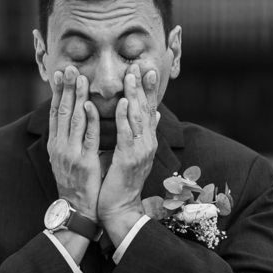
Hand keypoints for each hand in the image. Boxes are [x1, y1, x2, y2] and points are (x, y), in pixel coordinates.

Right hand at [48, 65, 101, 220]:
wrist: (78, 209)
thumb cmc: (77, 184)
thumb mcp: (68, 159)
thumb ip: (71, 140)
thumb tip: (76, 120)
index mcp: (56, 144)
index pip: (56, 112)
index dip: (58, 92)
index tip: (60, 74)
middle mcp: (60, 146)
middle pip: (62, 111)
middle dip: (66, 88)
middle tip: (70, 67)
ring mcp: (71, 153)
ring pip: (74, 120)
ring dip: (77, 97)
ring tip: (81, 78)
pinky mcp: (84, 162)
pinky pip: (89, 136)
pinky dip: (91, 119)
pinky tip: (92, 105)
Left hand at [98, 65, 159, 236]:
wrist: (120, 208)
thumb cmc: (122, 181)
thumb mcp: (133, 153)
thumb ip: (141, 132)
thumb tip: (152, 114)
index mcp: (146, 141)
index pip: (149, 110)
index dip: (148, 89)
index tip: (146, 69)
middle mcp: (147, 144)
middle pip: (146, 109)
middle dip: (143, 86)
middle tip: (141, 64)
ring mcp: (140, 151)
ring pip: (138, 118)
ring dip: (135, 95)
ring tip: (132, 76)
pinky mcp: (129, 159)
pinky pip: (127, 134)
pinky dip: (125, 117)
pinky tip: (124, 102)